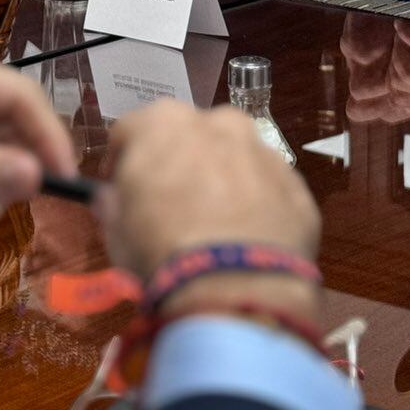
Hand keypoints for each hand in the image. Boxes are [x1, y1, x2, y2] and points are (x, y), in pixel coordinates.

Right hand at [100, 102, 321, 320]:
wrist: (237, 287)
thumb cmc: (161, 252)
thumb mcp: (115, 230)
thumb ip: (113, 203)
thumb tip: (114, 198)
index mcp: (163, 122)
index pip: (130, 131)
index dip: (122, 162)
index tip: (122, 191)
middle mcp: (218, 122)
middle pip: (190, 137)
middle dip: (180, 164)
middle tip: (173, 207)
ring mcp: (263, 150)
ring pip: (234, 158)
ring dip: (222, 180)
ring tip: (215, 227)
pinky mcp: (296, 184)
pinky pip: (267, 188)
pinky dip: (256, 206)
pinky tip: (247, 242)